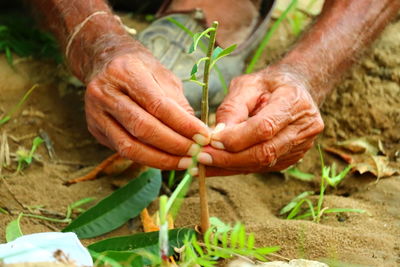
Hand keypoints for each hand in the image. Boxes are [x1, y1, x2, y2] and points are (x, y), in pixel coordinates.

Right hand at [85, 44, 209, 169]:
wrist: (104, 63)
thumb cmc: (140, 68)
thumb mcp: (163, 75)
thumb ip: (178, 103)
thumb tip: (197, 133)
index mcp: (125, 71)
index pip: (158, 105)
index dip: (183, 124)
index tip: (204, 136)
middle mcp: (105, 92)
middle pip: (142, 128)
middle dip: (174, 145)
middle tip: (197, 153)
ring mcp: (95, 112)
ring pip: (129, 146)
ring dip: (161, 159)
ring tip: (184, 162)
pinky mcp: (95, 128)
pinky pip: (123, 150)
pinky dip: (147, 159)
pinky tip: (166, 160)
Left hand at [197, 66, 323, 174]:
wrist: (295, 89)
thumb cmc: (268, 84)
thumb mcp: (247, 85)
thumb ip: (232, 108)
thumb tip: (216, 135)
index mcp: (295, 103)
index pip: (264, 127)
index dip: (236, 138)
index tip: (210, 140)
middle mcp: (304, 128)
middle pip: (264, 152)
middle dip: (229, 158)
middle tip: (200, 157)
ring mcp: (301, 146)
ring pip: (262, 164)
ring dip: (229, 166)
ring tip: (203, 164)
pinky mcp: (291, 158)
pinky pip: (261, 168)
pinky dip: (236, 168)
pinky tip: (217, 166)